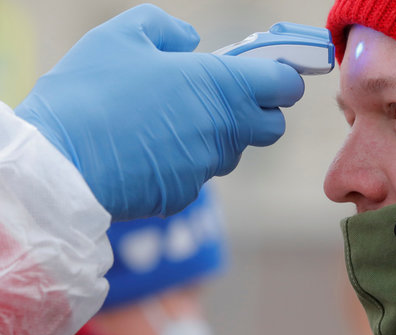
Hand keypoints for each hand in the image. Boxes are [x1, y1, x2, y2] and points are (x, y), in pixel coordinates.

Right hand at [15, 4, 303, 220]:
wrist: (58, 164)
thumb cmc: (90, 92)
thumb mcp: (122, 36)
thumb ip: (165, 28)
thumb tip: (191, 42)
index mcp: (220, 86)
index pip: (285, 87)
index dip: (281, 79)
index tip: (265, 74)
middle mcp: (224, 130)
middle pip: (272, 127)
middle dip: (258, 112)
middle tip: (221, 99)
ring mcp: (207, 167)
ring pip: (231, 151)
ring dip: (215, 137)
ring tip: (167, 123)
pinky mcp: (186, 195)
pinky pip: (198, 175)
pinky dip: (183, 163)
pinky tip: (147, 151)